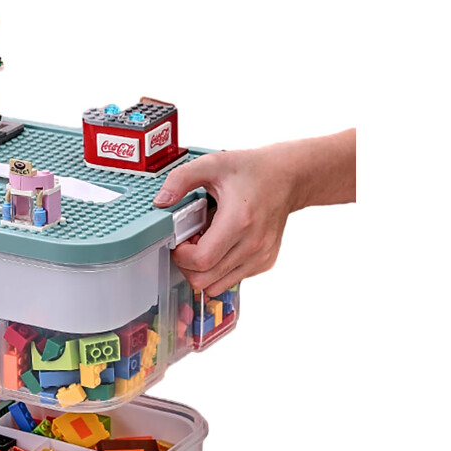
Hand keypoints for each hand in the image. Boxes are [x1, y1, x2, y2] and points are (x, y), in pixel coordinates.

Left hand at [153, 145, 298, 296]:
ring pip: (216, 286)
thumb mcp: (212, 164)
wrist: (288, 177)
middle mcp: (252, 244)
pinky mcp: (265, 262)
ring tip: (205, 244)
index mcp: (239, 222)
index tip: (180, 241)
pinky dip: (219, 270)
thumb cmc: (252, 170)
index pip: (201, 261)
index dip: (181, 255)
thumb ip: (182, 179)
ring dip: (203, 270)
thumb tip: (161, 201)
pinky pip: (231, 280)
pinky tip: (221, 246)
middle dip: (187, 266)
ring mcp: (260, 256)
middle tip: (190, 243)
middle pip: (204, 280)